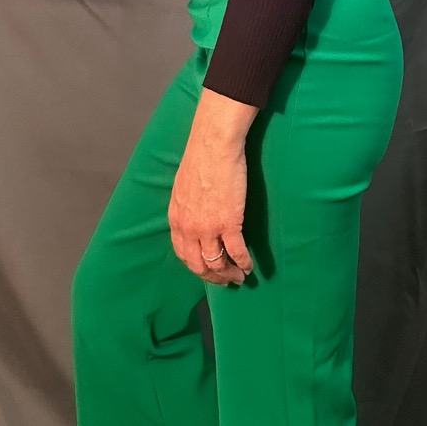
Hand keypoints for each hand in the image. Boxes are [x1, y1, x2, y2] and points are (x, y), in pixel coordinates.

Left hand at [168, 124, 253, 285]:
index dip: (196, 266)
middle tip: (225, 281)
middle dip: (213, 277)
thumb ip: (187, 206)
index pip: (183, 254)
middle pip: (198, 265)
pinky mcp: (229, 222)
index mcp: (177, 218)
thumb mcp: (183, 186)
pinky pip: (237, 251)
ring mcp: (208, 227)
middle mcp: (189, 228)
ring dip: (229, 274)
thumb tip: (195, 213)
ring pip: (216, 263)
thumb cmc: (201, 158)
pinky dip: (244, 262)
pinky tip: (249, 266)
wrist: (213, 145)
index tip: (207, 271)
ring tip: (239, 277)